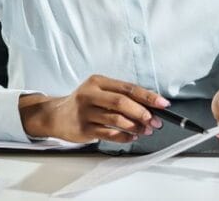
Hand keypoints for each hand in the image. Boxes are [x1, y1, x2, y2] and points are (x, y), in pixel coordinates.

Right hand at [19, 74, 166, 142]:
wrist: (55, 115)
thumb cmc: (83, 103)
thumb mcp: (98, 91)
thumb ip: (119, 96)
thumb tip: (149, 106)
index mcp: (98, 81)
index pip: (127, 87)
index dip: (147, 96)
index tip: (162, 104)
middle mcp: (90, 94)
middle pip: (122, 102)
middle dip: (143, 113)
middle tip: (155, 121)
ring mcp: (85, 111)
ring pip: (116, 119)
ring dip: (136, 127)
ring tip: (145, 130)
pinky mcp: (83, 128)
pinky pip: (109, 134)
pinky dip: (124, 136)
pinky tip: (131, 137)